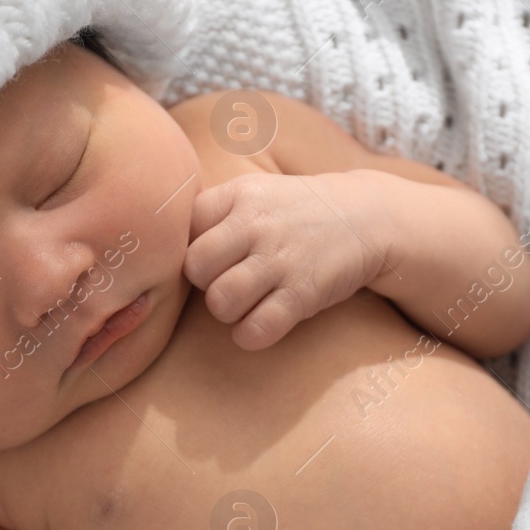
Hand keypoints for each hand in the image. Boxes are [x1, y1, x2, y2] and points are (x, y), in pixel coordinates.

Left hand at [184, 171, 391, 349]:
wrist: (369, 217)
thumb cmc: (295, 213)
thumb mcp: (255, 194)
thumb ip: (212, 214)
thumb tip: (159, 248)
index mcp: (239, 194)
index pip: (184, 228)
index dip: (192, 249)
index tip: (213, 255)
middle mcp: (257, 223)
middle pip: (195, 268)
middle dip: (205, 283)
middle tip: (226, 281)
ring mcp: (281, 258)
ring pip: (220, 301)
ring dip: (227, 311)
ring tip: (244, 303)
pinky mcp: (303, 293)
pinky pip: (256, 330)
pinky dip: (251, 335)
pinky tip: (260, 324)